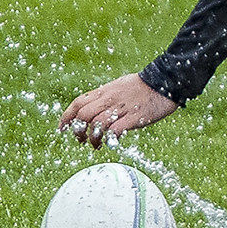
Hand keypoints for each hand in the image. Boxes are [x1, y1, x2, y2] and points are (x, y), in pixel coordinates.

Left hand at [59, 73, 178, 146]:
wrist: (164, 81)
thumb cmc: (141, 86)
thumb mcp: (118, 86)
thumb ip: (104, 97)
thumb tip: (91, 108)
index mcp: (104, 91)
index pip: (78, 102)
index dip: (66, 116)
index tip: (62, 129)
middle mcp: (109, 99)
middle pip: (84, 115)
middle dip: (78, 131)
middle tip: (81, 141)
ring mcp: (122, 108)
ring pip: (97, 124)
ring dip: (93, 138)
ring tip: (96, 145)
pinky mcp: (134, 117)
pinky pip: (116, 130)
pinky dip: (109, 139)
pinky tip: (111, 143)